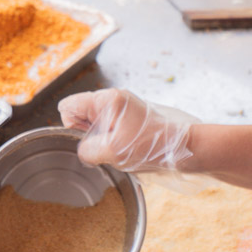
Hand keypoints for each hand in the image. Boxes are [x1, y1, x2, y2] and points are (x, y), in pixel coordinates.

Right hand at [59, 90, 198, 173]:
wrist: (183, 149)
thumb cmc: (151, 147)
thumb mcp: (113, 152)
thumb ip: (88, 148)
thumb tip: (83, 149)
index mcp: (107, 100)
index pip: (68, 107)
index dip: (72, 126)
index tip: (91, 138)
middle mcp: (114, 98)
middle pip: (81, 115)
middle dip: (88, 134)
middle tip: (108, 146)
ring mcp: (123, 107)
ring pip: (95, 125)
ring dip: (101, 141)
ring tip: (120, 148)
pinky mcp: (130, 118)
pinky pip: (108, 130)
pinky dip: (112, 142)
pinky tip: (126, 149)